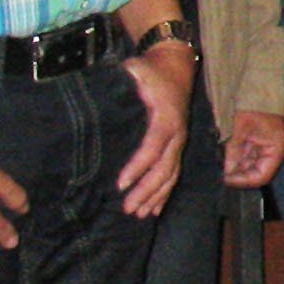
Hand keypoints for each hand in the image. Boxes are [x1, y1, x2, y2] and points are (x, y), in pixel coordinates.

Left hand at [115, 45, 192, 217]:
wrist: (177, 69)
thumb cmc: (152, 71)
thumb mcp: (137, 69)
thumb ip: (125, 80)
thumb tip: (102, 93)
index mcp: (166, 116)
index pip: (153, 146)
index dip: (138, 166)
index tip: (120, 184)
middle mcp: (178, 133)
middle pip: (165, 167)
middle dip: (147, 190)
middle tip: (127, 207)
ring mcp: (180, 141)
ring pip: (171, 174)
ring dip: (156, 196)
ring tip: (139, 214)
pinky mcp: (177, 147)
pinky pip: (174, 173)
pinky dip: (165, 193)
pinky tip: (154, 209)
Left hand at [220, 109, 283, 189]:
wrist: (257, 89)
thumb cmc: (253, 105)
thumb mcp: (239, 129)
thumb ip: (234, 152)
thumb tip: (227, 172)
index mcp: (277, 147)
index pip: (262, 176)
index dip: (243, 181)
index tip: (226, 179)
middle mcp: (277, 150)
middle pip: (258, 172)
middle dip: (239, 174)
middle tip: (222, 175)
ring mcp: (270, 147)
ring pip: (253, 166)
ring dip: (238, 168)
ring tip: (223, 166)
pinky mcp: (263, 143)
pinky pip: (251, 157)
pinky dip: (239, 159)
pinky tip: (228, 159)